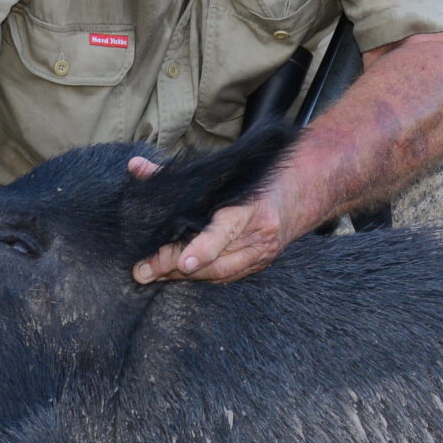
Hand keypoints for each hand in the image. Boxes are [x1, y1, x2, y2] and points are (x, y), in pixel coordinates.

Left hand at [127, 154, 296, 283]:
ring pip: (220, 273)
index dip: (205, 248)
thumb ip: (176, 174)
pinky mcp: (261, 264)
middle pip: (216, 260)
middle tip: (143, 271)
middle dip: (176, 267)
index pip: (226, 230)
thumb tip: (136, 167)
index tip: (185, 263)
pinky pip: (227, 276)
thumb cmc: (258, 175)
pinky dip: (202, 276)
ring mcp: (263, 254)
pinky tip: (177, 274)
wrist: (307, 188)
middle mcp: (260, 235)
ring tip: (153, 274)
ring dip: (184, 276)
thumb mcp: (223, 171)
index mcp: (252, 207)